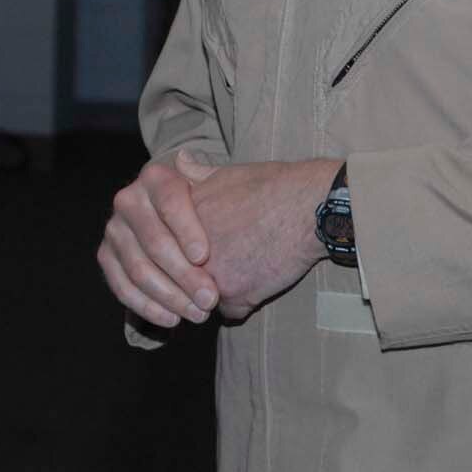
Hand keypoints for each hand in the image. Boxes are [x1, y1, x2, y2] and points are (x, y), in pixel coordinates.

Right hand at [98, 150, 218, 328]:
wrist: (182, 222)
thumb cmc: (209, 207)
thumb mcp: (213, 188)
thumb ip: (209, 178)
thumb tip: (187, 160)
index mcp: (155, 177)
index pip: (170, 202)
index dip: (186, 229)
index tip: (206, 257)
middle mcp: (128, 199)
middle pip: (155, 242)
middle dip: (185, 275)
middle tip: (211, 299)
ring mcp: (114, 229)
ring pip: (139, 269)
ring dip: (170, 297)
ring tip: (199, 314)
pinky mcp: (106, 257)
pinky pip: (122, 287)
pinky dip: (148, 307)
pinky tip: (172, 319)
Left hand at [179, 156, 341, 320]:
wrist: (307, 206)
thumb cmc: (269, 185)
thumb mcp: (224, 173)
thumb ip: (195, 174)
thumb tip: (181, 158)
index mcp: (177, 220)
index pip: (163, 247)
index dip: (178, 252)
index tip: (194, 253)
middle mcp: (185, 249)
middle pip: (177, 276)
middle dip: (190, 279)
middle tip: (214, 272)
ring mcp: (208, 274)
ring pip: (199, 297)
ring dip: (213, 294)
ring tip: (235, 279)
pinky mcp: (235, 295)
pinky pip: (230, 312)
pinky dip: (241, 305)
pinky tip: (255, 287)